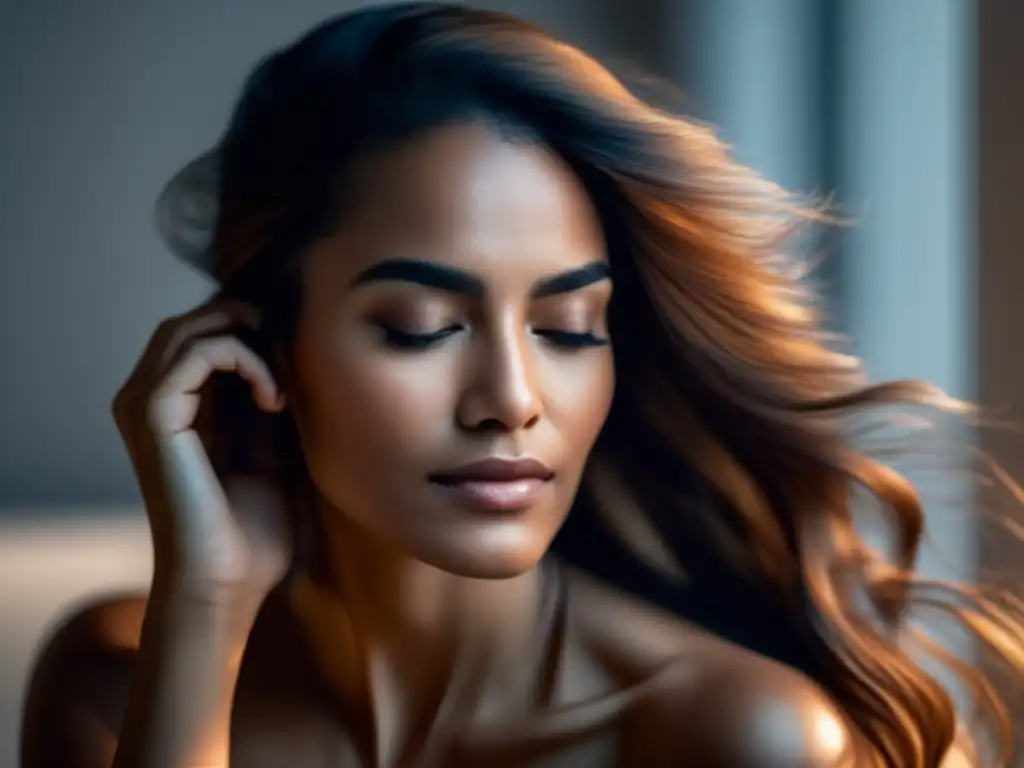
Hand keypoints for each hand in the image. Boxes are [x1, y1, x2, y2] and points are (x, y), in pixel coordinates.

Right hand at [112, 297, 292, 605]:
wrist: (228, 580)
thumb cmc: (251, 526)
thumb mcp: (268, 444)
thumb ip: (265, 392)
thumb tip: (285, 340)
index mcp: (171, 407)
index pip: (201, 334)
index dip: (251, 330)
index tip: (297, 360)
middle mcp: (147, 399)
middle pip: (190, 321)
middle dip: (247, 324)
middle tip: (290, 354)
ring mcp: (143, 404)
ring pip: (191, 327)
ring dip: (249, 340)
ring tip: (282, 386)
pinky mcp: (152, 413)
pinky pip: (201, 351)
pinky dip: (247, 360)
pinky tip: (274, 400)